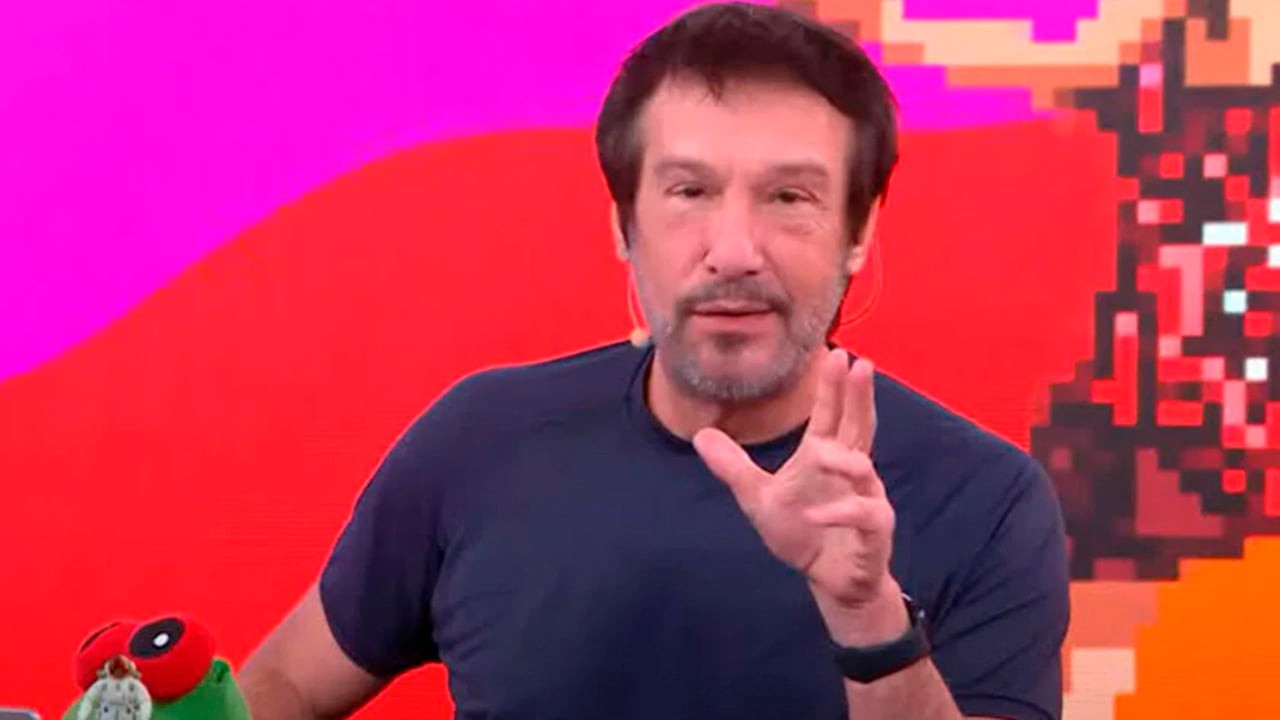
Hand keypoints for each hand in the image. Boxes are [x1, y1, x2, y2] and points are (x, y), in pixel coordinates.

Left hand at [693, 348, 895, 610]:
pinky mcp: (875, 530)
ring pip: (864, 470)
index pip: (831, 414)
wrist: (829, 579)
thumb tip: (701, 435)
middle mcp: (851, 471)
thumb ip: (733, 466)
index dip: (834, 386)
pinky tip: (816, 514)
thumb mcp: (758, 497)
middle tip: (861, 365)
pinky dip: (842, 513)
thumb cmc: (801, 532)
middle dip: (859, 397)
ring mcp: (866, 498)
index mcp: (825, 456)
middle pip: (859, 426)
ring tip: (822, 454)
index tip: (835, 354)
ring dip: (845, 461)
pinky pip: (865, 515)